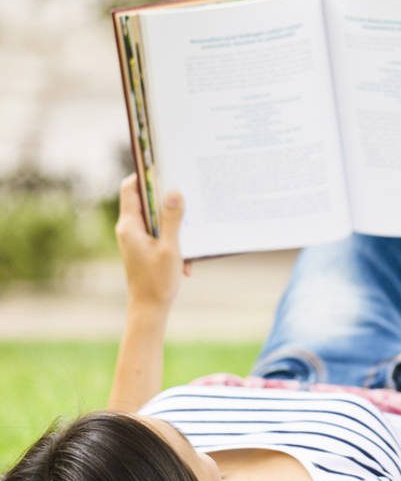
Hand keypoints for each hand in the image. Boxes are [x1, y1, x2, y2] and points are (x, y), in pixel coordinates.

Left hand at [115, 174, 188, 309]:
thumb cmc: (157, 281)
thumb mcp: (170, 248)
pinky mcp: (144, 249)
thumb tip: (174, 192)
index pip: (130, 188)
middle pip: (146, 201)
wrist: (149, 310)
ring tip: (191, 236)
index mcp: (129, 225)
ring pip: (157, 220)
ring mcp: (136, 240)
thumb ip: (172, 219)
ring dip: (175, 226)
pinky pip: (161, 235)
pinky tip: (186, 262)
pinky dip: (175, 242)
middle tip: (187, 195)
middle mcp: (129, 229)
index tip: (164, 170)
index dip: (145, 175)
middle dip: (168, 200)